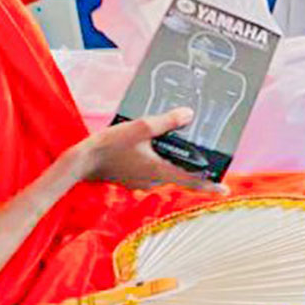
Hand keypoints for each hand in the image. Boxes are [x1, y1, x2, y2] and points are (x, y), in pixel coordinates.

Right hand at [66, 108, 220, 192]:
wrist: (80, 162)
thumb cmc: (109, 146)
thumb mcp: (140, 128)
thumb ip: (167, 121)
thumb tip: (189, 114)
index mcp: (160, 172)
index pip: (191, 181)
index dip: (209, 185)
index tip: (225, 190)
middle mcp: (153, 181)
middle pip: (178, 171)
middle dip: (186, 160)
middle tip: (195, 146)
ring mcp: (141, 182)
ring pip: (162, 170)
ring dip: (167, 157)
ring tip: (167, 140)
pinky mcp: (131, 179)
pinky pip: (149, 169)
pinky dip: (153, 159)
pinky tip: (147, 145)